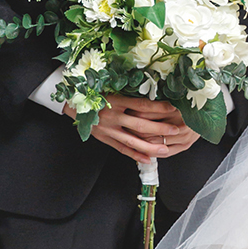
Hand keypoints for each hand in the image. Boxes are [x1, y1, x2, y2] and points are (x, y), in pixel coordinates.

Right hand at [65, 93, 199, 160]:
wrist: (72, 102)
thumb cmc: (94, 92)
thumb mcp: (112, 89)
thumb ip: (129, 95)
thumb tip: (153, 97)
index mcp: (116, 101)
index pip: (141, 105)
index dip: (158, 107)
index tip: (173, 108)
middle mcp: (113, 116)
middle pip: (140, 125)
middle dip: (160, 129)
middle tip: (176, 130)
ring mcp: (108, 130)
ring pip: (133, 141)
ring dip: (151, 147)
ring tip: (166, 150)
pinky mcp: (105, 138)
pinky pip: (122, 149)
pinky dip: (135, 155)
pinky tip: (148, 159)